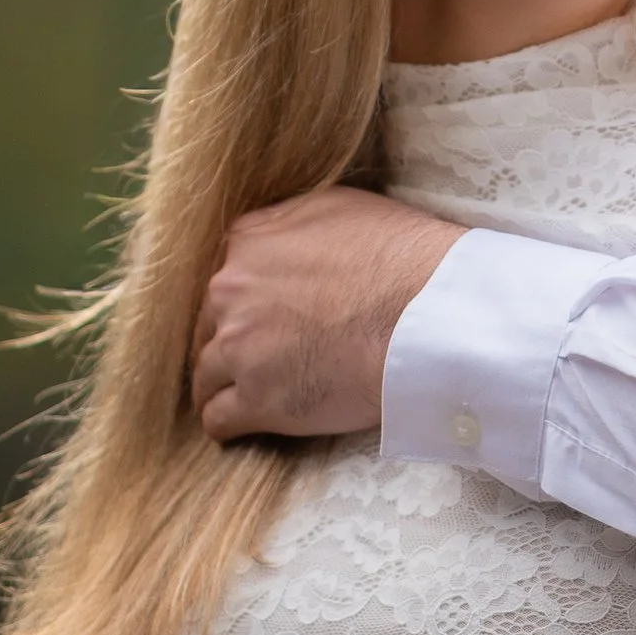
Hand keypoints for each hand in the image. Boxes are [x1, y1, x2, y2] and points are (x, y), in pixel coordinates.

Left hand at [192, 188, 461, 439]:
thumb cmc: (401, 257)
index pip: (221, 279)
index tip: (257, 321)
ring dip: (223, 386)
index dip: (239, 304)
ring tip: (245, 398)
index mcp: (247, 242)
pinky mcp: (257, 399)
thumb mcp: (337, 207)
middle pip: (207, 327)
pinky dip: (228, 424)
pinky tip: (244, 427)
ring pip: (205, 375)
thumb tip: (272, 240)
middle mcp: (230, 291)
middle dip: (227, 344)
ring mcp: (240, 347)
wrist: (430, 314)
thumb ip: (286, 224)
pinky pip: (217, 419)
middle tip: (257, 361)